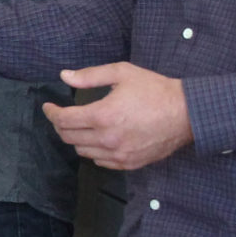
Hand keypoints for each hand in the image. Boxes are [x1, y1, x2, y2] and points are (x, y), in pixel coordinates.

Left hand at [44, 62, 192, 169]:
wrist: (187, 113)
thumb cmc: (155, 89)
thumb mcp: (122, 73)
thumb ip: (90, 75)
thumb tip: (64, 76)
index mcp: (103, 115)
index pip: (64, 120)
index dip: (51, 113)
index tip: (48, 107)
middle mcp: (107, 139)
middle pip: (69, 137)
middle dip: (60, 125)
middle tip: (62, 115)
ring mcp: (118, 154)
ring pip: (82, 151)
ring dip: (76, 138)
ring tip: (81, 126)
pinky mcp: (128, 163)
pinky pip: (100, 161)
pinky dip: (93, 150)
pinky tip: (98, 138)